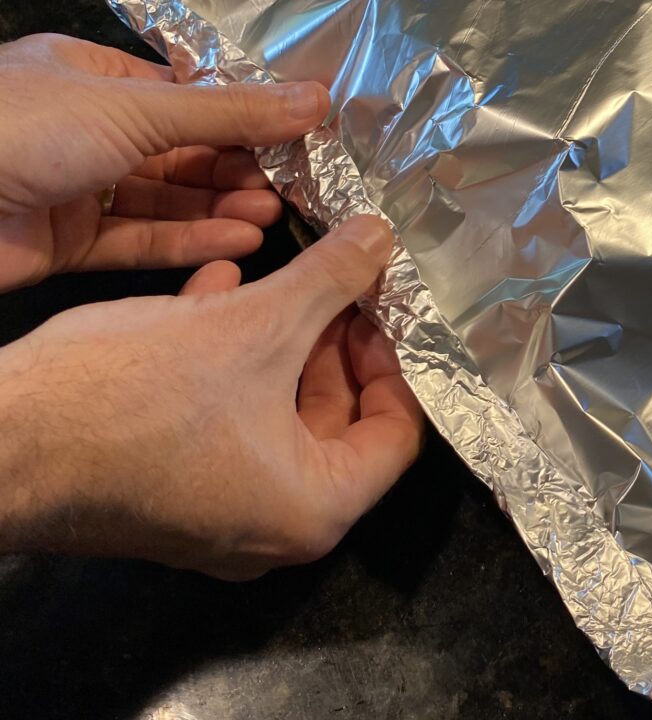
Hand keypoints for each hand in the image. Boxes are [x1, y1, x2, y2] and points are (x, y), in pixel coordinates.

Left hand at [0, 33, 330, 291]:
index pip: (184, 94)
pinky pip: (137, 240)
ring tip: (271, 215)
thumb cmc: (19, 130)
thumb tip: (316, 97)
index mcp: (89, 77)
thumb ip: (229, 111)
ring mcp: (73, 187)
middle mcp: (82, 129)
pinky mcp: (64, 243)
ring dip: (218, 207)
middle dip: (234, 167)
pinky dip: (186, 242)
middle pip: (178, 150)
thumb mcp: (136, 109)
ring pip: (162, 200)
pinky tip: (237, 241)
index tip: (296, 134)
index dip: (241, 114)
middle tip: (289, 184)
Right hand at [0, 216, 423, 579]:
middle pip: (337, 423)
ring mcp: (216, 518)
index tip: (381, 305)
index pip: (396, 435)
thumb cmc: (137, 395)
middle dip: (333, 343)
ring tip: (275, 276)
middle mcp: (271, 531)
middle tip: (335, 282)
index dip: (397, 359)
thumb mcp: (254, 323)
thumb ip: (332, 278)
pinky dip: (229, 361)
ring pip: (275, 414)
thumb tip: (383, 236)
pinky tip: (214, 290)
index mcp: (314, 510)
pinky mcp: (168, 495)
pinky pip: (225, 424)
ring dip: (277, 340)